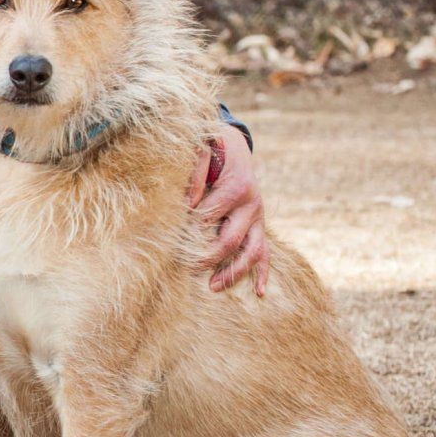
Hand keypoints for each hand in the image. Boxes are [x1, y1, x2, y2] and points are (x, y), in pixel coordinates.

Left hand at [187, 123, 269, 294]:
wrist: (234, 145)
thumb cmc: (212, 148)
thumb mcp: (200, 151)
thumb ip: (192, 175)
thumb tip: (186, 205)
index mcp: (236, 187)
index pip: (209, 216)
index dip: (189, 230)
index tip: (170, 243)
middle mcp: (252, 205)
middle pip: (231, 240)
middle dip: (208, 258)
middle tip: (186, 269)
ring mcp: (258, 217)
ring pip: (253, 251)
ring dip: (234, 272)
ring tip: (214, 287)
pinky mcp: (259, 225)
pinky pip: (264, 251)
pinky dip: (263, 272)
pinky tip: (258, 291)